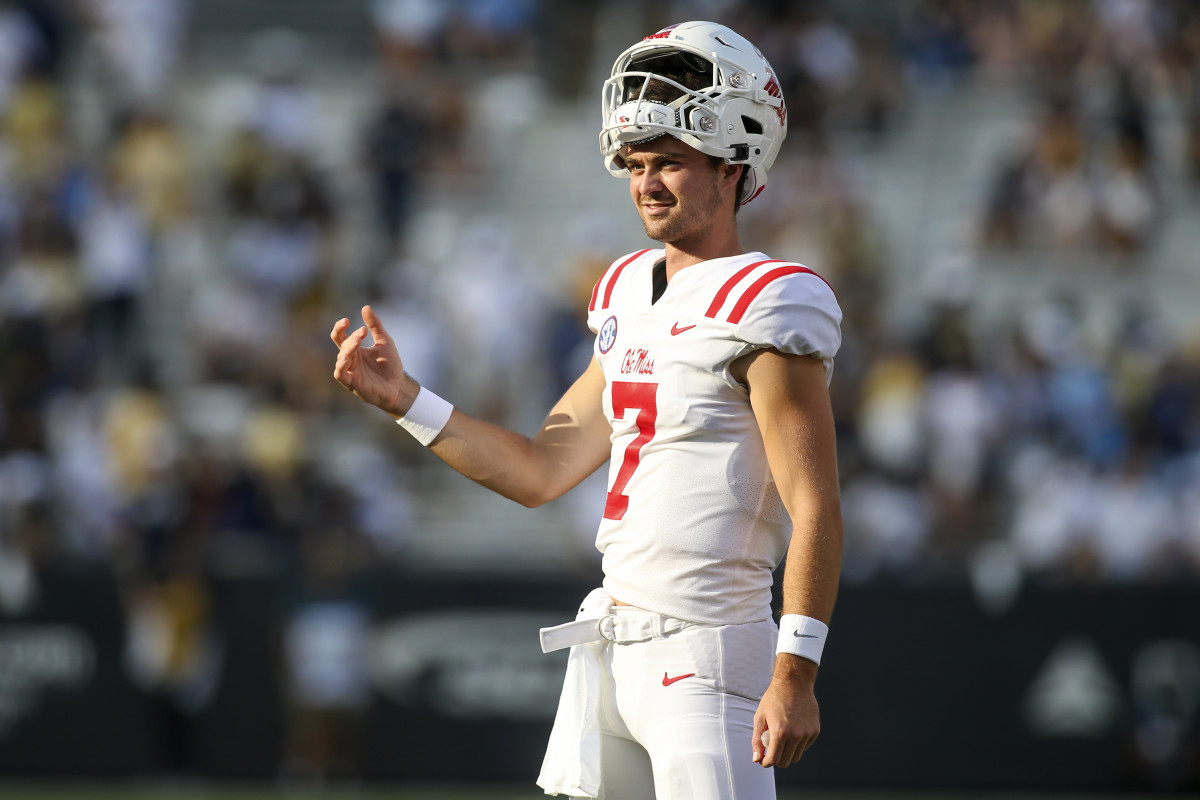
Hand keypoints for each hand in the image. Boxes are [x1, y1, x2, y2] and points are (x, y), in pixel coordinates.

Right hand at [331, 305, 414, 416]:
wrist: (399, 386)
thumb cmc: (390, 365)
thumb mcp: (384, 342)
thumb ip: (375, 326)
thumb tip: (365, 307)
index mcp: (355, 349)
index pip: (340, 336)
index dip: (339, 327)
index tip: (346, 320)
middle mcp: (350, 359)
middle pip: (342, 345)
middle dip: (351, 338)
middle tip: (363, 332)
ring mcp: (350, 372)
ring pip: (341, 358)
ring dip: (348, 349)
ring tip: (357, 342)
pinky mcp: (353, 384)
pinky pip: (340, 374)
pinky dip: (341, 366)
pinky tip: (347, 359)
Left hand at [752, 654, 819, 768]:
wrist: (794, 683)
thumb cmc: (774, 699)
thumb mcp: (760, 717)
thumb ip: (757, 740)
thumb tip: (757, 759)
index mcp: (780, 733)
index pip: (774, 760)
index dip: (766, 763)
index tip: (763, 760)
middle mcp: (796, 735)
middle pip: (786, 761)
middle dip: (776, 760)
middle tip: (771, 751)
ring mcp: (807, 734)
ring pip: (796, 756)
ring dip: (787, 753)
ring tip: (781, 741)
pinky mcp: (815, 730)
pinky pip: (805, 746)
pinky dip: (797, 745)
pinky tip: (791, 733)